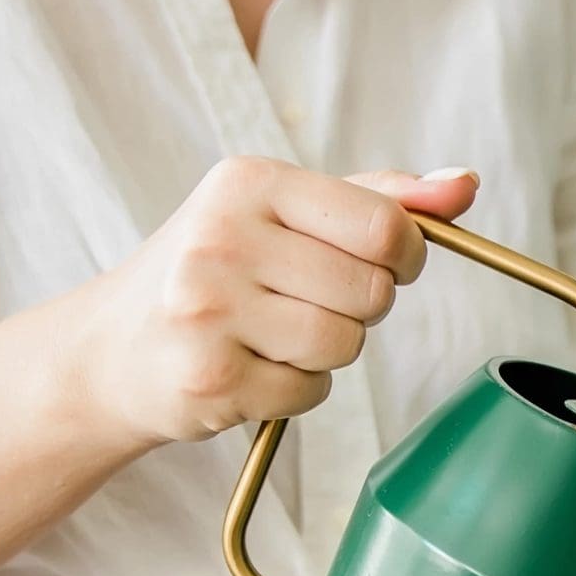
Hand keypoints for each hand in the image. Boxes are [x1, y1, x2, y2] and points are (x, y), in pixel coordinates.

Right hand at [61, 157, 477, 450]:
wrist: (111, 351)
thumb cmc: (216, 272)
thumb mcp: (285, 213)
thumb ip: (379, 197)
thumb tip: (464, 185)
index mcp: (247, 182)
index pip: (382, 225)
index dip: (405, 255)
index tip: (383, 262)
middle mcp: (222, 239)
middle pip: (371, 291)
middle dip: (358, 306)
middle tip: (305, 300)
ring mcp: (210, 312)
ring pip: (345, 344)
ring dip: (328, 351)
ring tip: (273, 333)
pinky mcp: (210, 380)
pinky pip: (310, 392)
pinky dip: (296, 389)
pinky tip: (250, 367)